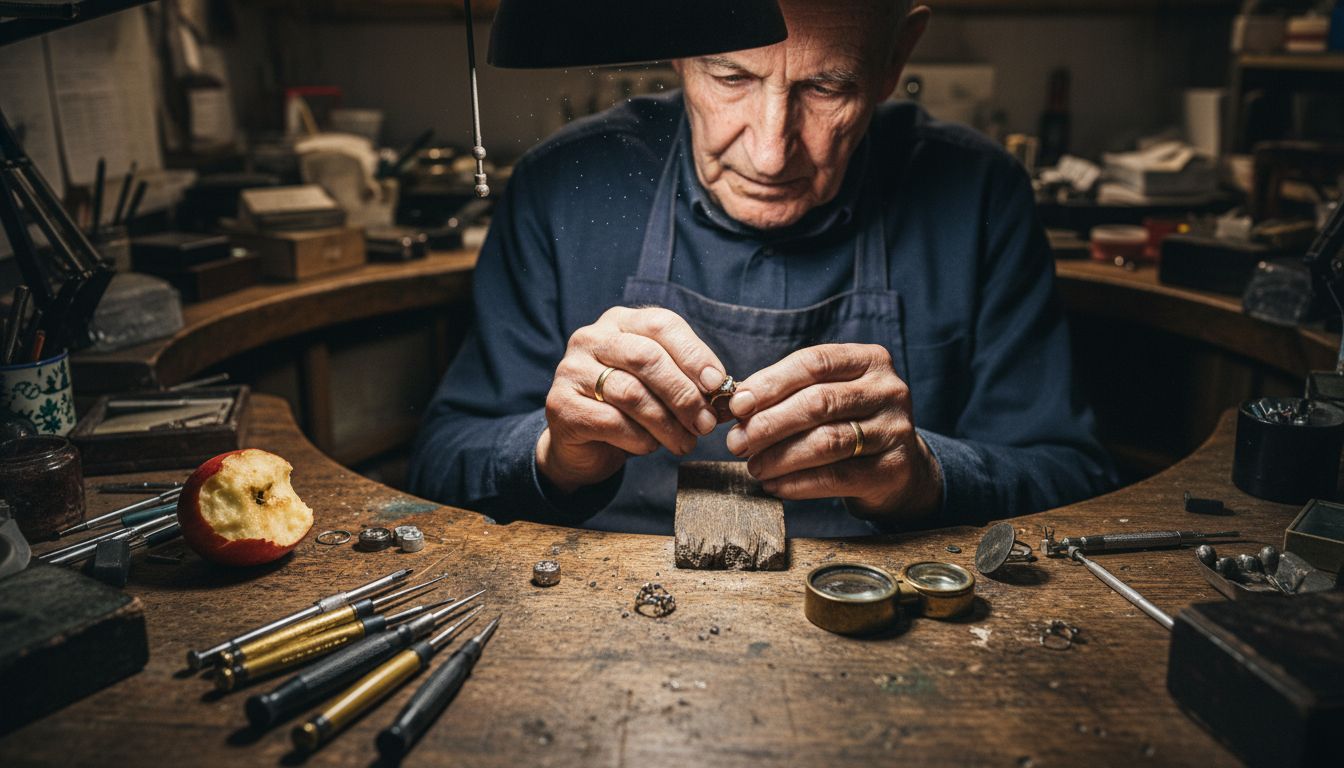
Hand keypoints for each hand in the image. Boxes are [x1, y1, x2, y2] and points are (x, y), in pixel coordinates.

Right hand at [538, 307, 727, 493]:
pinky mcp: (560, 405)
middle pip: (647, 357)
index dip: (694, 354)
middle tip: (706, 424)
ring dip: (667, 423)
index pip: (662, 324)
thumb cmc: (629, 410)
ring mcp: (571, 370)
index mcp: (621, 323)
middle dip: (684, 394)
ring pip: (631, 393)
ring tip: (685, 442)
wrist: (582, 445)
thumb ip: (689, 383)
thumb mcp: (661, 388)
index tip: (719, 385)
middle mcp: (592, 338)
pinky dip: (640, 439)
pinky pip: (611, 421)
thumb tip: (730, 393)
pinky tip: (650, 446)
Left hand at [725, 344, 941, 520]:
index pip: (814, 363)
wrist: (899, 467)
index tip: (737, 405)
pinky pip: (837, 476)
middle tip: (736, 442)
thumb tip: (735, 406)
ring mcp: (895, 430)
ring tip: (753, 467)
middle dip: (769, 423)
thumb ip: (788, 392)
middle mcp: (888, 390)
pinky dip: (798, 483)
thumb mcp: (828, 395)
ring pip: (826, 441)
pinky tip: (775, 485)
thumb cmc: (849, 423)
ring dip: (780, 456)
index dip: (771, 383)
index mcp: (869, 360)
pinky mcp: (893, 469)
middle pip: (818, 402)